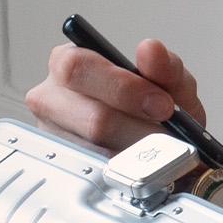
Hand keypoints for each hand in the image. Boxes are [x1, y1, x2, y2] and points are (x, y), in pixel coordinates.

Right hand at [24, 38, 205, 156]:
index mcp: (70, 62)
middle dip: (138, 127)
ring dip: (137, 152)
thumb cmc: (155, 104)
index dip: (122, 87)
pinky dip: (128, 169)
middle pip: (90, 118)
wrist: (163, 141)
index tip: (161, 103)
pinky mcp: (65, 167)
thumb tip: (150, 50)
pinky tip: (142, 162)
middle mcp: (52, 98)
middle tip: (167, 131)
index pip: (78, 68)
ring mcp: (54, 136)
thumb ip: (164, 65)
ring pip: (97, 151)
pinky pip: (98, 173)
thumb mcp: (169, 80)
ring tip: (160, 148)